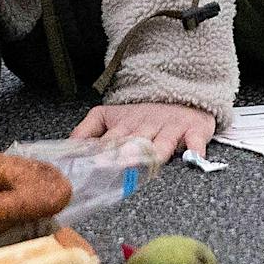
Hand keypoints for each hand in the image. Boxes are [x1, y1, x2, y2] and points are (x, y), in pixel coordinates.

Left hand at [70, 100, 217, 162]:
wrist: (182, 97)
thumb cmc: (145, 115)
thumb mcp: (111, 116)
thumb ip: (88, 129)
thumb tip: (67, 145)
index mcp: (123, 124)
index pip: (109, 140)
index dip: (101, 152)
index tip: (91, 165)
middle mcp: (145, 127)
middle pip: (133, 142)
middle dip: (124, 154)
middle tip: (116, 165)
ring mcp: (169, 129)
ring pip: (161, 142)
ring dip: (155, 151)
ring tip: (149, 162)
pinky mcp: (193, 130)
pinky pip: (196, 140)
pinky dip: (196, 148)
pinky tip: (194, 156)